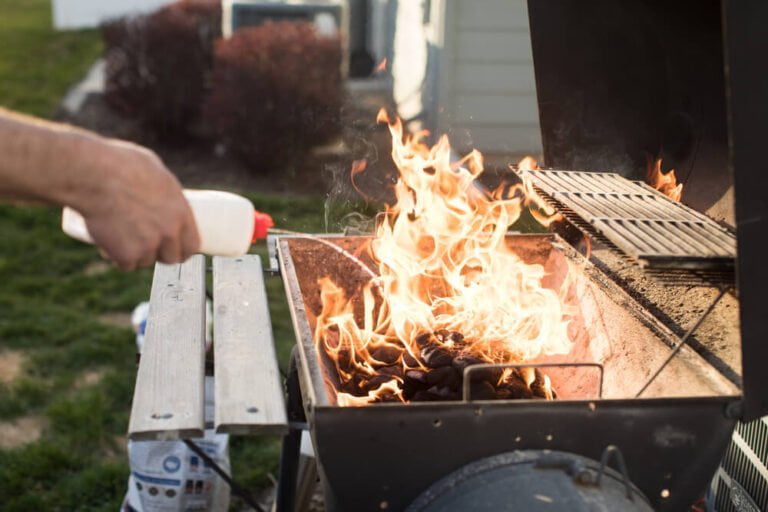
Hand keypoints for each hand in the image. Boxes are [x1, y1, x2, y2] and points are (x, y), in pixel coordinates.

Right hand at [76, 139, 199, 270]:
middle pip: (171, 258)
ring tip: (119, 232)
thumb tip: (164, 194)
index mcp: (181, 212)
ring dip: (134, 253)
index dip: (182, 248)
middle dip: (158, 253)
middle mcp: (170, 232)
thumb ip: (164, 191)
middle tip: (143, 244)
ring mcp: (149, 246)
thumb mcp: (154, 171)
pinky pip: (124, 265)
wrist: (93, 175)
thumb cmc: (119, 165)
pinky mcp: (127, 255)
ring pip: (145, 261)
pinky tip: (108, 242)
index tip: (174, 248)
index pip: (193, 244)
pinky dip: (115, 257)